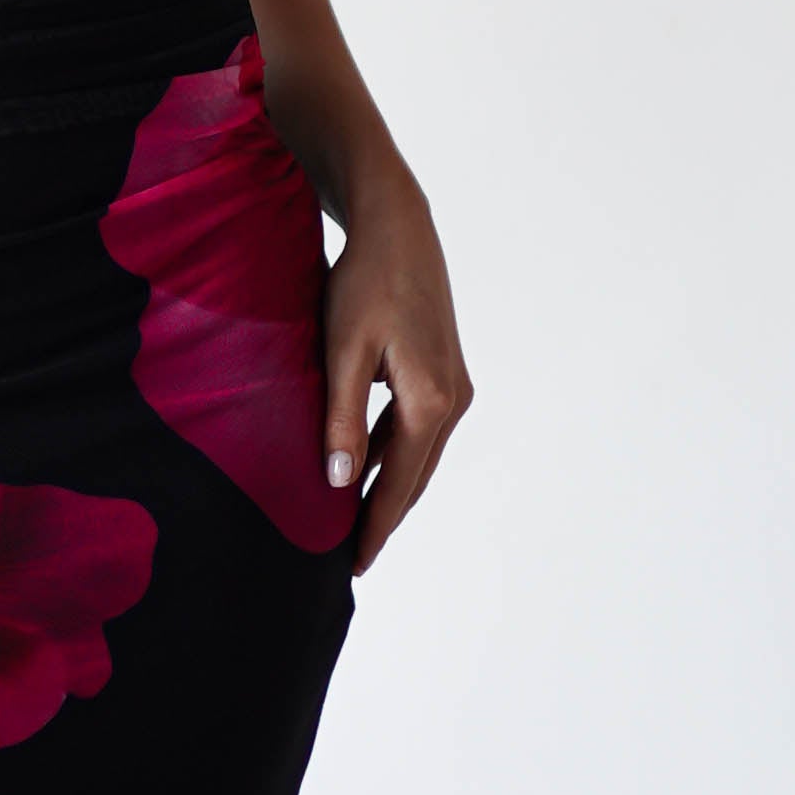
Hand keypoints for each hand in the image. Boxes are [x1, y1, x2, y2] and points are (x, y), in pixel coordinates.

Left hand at [320, 177, 472, 570]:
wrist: (398, 228)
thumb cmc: (365, 282)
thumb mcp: (342, 352)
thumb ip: (341, 419)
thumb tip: (340, 483)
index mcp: (430, 402)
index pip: (398, 484)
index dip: (374, 527)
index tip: (353, 566)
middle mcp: (453, 401)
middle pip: (415, 477)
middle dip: (384, 518)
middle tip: (352, 559)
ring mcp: (454, 387)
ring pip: (418, 457)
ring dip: (390, 488)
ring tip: (355, 524)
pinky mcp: (444, 372)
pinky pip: (417, 430)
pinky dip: (393, 456)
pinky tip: (365, 469)